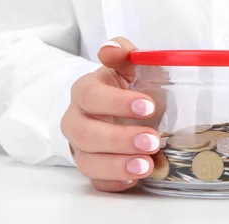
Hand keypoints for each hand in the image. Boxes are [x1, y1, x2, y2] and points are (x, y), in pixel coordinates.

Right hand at [61, 37, 160, 192]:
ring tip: (148, 165)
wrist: (115, 110)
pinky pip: (96, 182)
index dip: (118, 102)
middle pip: (87, 134)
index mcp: (85, 91)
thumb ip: (122, 53)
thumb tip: (110, 47)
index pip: (92, 96)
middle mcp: (76, 120)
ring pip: (88, 162)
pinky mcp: (91, 168)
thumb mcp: (126, 66)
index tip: (148, 105)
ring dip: (118, 165)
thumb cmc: (124, 86)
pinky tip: (135, 179)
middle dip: (120, 139)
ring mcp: (81, 148)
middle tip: (152, 141)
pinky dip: (114, 182)